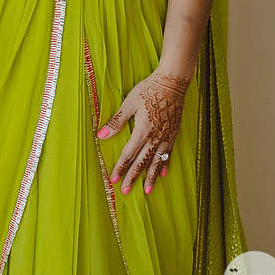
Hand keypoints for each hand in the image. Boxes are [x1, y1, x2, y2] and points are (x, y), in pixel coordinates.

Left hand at [98, 68, 190, 194]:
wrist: (172, 83)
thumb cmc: (148, 90)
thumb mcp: (128, 104)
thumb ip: (116, 121)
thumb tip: (100, 134)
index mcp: (142, 131)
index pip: (128, 154)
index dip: (120, 168)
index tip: (114, 180)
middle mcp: (155, 138)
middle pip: (142, 162)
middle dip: (133, 177)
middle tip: (126, 191)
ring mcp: (166, 137)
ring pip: (157, 162)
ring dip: (151, 177)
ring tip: (147, 190)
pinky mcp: (174, 134)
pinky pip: (169, 154)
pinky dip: (165, 164)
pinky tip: (163, 174)